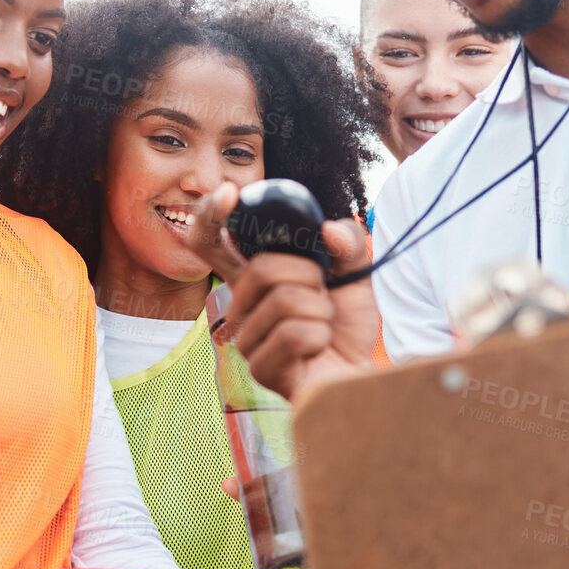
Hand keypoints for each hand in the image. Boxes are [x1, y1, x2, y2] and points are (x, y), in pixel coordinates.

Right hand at [182, 182, 377, 402]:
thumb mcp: (355, 275)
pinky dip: (321, 336)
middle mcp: (241, 307)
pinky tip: (319, 349)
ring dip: (320, 311)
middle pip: (262, 269)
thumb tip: (330, 229)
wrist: (358, 374)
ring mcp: (247, 340)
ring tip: (322, 327)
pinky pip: (295, 334)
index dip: (210, 216)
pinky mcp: (260, 369)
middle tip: (322, 295)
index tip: (229, 194)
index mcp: (252, 279)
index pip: (211, 243)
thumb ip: (348, 244)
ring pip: (285, 301)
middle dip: (309, 276)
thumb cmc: (345, 328)